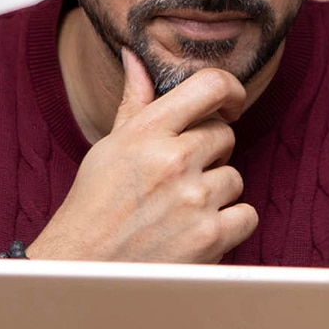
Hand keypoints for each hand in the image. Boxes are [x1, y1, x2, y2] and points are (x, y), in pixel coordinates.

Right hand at [26, 49, 258, 262]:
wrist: (82, 271)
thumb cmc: (94, 206)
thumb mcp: (109, 147)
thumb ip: (135, 102)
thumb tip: (135, 57)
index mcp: (146, 132)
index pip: (209, 86)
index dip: (230, 90)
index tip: (229, 104)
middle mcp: (172, 160)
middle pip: (224, 135)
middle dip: (209, 153)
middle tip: (180, 175)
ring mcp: (193, 199)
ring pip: (234, 177)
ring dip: (216, 192)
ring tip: (179, 207)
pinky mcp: (209, 236)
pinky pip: (246, 214)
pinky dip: (230, 224)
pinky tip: (197, 229)